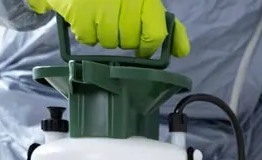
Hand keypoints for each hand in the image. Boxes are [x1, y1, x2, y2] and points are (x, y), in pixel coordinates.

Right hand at [28, 0, 190, 57]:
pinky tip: (87, 21)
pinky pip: (89, 39)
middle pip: (130, 41)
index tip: (143, 50)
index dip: (149, 47)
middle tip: (118, 29)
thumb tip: (182, 52)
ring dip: (105, 38)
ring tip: (101, 22)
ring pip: (110, 42)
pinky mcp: (80, 12)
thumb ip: (165, 26)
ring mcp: (101, 6)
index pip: (155, 33)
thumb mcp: (145, 4)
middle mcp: (126, 0)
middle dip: (125, 40)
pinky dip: (87, 36)